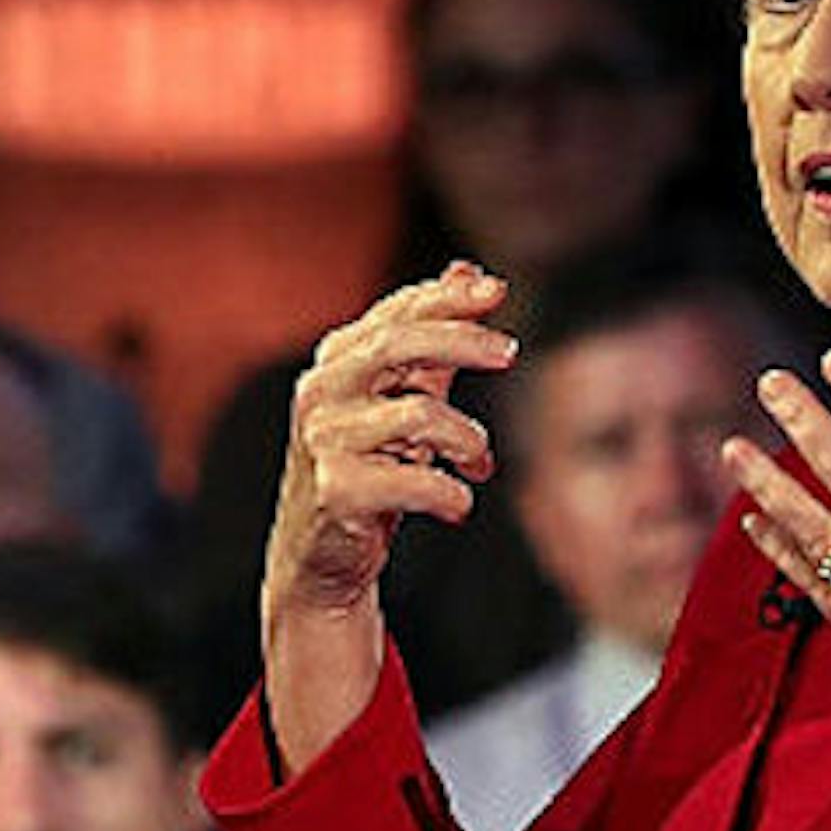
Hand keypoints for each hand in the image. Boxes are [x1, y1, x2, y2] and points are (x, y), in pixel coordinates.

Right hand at [261, 260, 516, 774]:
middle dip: (462, 342)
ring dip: (467, 440)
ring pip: (419, 416)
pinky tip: (458, 503)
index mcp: (336, 362)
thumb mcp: (398, 399)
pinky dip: (451, 492)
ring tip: (479, 464)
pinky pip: (416, 481)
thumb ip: (432, 342)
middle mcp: (322, 393)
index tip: (496, 291)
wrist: (320, 558)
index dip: (446, 297)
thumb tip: (467, 272)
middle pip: (399, 346)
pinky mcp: (336, 491)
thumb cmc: (367, 469)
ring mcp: (324, 441)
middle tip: (510, 353)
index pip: (395, 314)